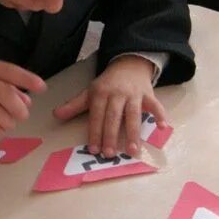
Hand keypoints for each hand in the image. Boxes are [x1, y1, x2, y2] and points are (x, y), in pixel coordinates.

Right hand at [0, 60, 46, 135]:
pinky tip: (0, 128)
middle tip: (24, 115)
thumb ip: (4, 87)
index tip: (42, 87)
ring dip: (7, 120)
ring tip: (11, 123)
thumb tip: (28, 102)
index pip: (8, 70)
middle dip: (18, 106)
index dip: (26, 79)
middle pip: (2, 92)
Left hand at [53, 55, 167, 157]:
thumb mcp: (90, 92)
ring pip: (134, 114)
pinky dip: (160, 115)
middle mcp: (117, 93)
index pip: (97, 115)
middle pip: (114, 117)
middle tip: (109, 153)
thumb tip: (56, 115)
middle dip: (111, 135)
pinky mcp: (148, 94)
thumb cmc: (108, 84)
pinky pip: (156, 105)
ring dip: (134, 132)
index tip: (93, 149)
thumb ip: (74, 105)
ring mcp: (134, 94)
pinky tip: (163, 127)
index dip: (95, 132)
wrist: (129, 64)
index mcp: (101, 93)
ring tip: (133, 150)